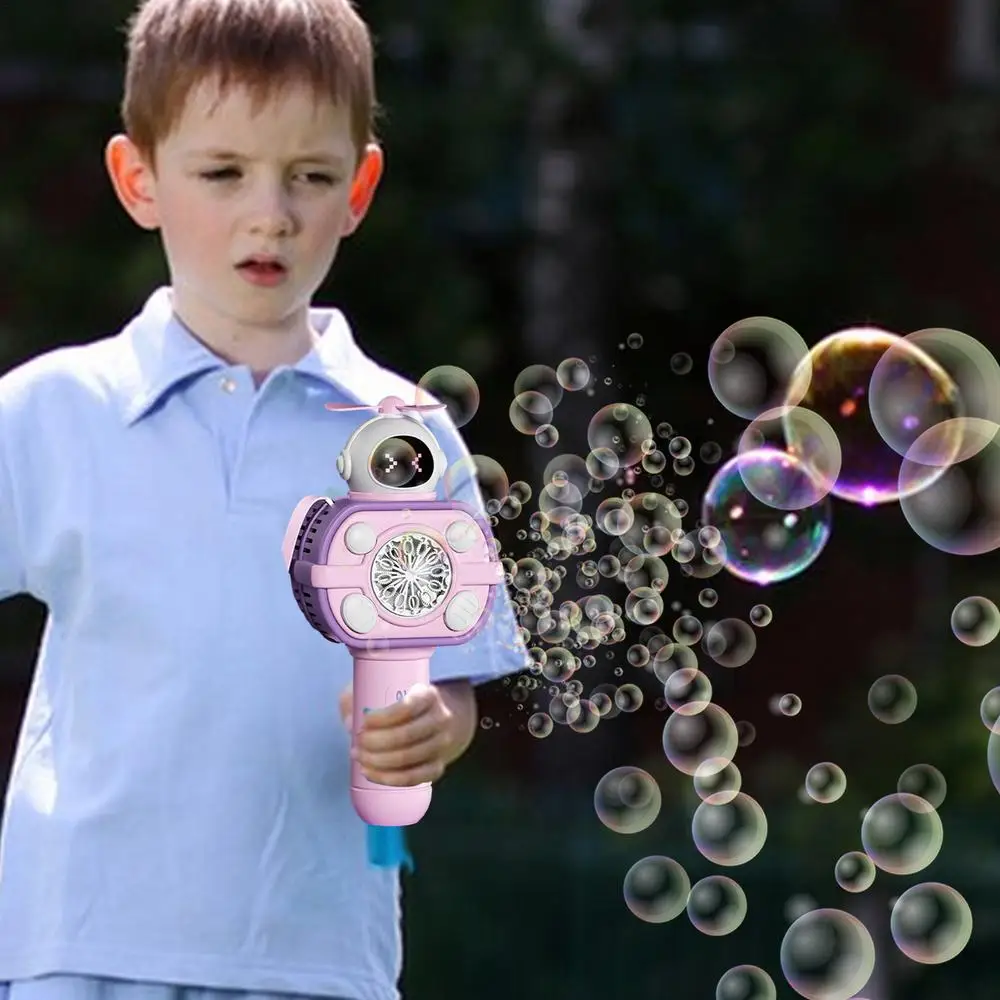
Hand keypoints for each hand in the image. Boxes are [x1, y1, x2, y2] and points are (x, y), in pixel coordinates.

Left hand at [343, 681, 476, 786]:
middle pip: (407, 735)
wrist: (435, 719)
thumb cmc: (399, 703)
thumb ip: (359, 699)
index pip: (408, 706)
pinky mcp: (437, 767)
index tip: (364, 722)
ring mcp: (442, 745)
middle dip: (376, 742)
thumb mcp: (380, 689)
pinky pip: (414, 778)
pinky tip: (370, 773)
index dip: (384, 717)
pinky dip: (389, 778)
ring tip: (359, 757)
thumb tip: (351, 723)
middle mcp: (441, 719)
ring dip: (379, 762)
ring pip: (409, 759)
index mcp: (428, 695)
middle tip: (357, 743)